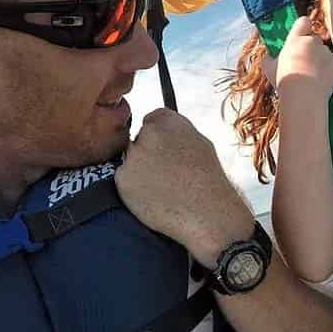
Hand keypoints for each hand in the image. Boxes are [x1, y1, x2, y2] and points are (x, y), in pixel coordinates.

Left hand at [116, 108, 254, 267]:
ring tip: (163, 188)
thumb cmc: (209, 182)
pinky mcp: (123, 178)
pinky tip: (154, 198)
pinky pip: (124, 180)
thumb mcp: (200, 144)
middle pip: (139, 140)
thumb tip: (162, 132)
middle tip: (164, 174)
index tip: (164, 151)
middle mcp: (150, 133)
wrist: (208, 213)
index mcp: (171, 122)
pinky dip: (134, 189)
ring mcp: (134, 156)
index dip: (158, 137)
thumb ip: (177, 134)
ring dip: (139, 171)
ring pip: (130, 161)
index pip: (152, 119)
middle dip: (147, 154)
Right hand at [262, 16, 332, 101]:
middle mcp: (312, 41)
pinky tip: (319, 80)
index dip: (302, 26)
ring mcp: (325, 51)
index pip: (303, 21)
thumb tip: (269, 57)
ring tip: (310, 75)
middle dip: (309, 48)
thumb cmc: (285, 82)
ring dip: (318, 59)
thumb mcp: (269, 68)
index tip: (301, 34)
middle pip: (313, 39)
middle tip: (302, 63)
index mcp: (295, 40)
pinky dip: (326, 69)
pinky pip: (330, 62)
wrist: (304, 96)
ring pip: (322, 52)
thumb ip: (270, 59)